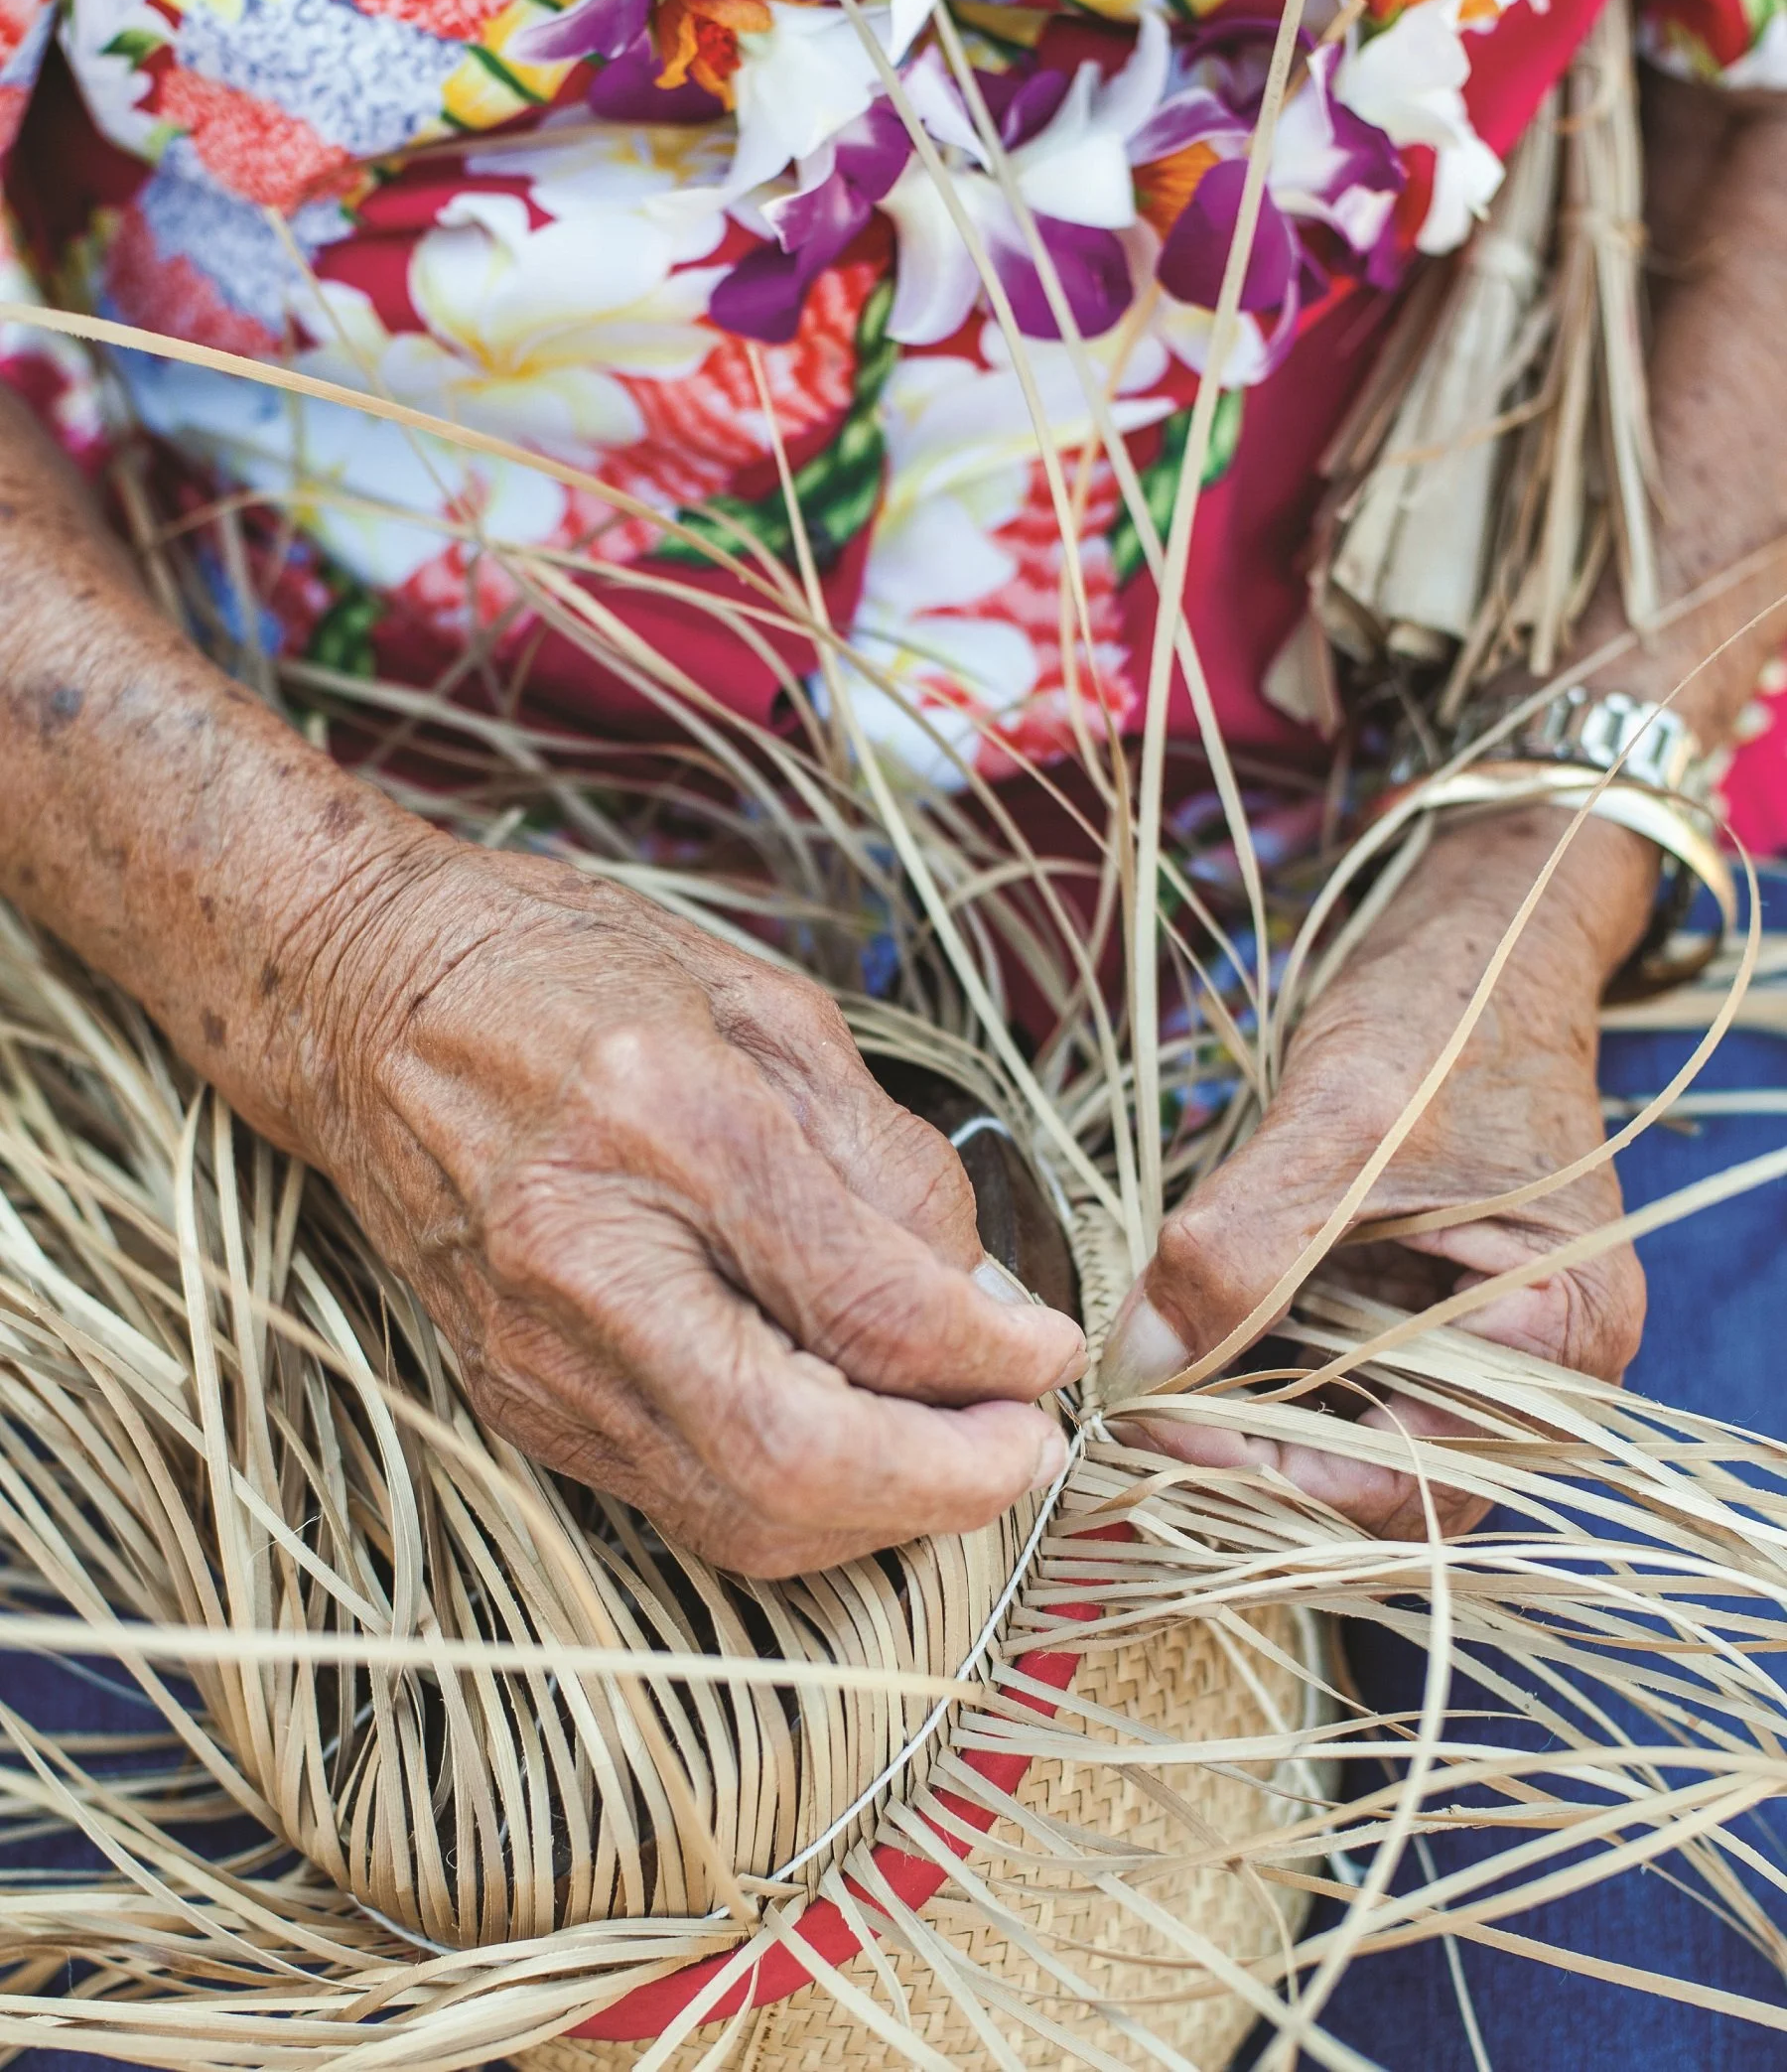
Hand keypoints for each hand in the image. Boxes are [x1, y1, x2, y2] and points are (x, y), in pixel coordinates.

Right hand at [281, 842, 1083, 1576]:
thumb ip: (885, 1164)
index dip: (988, 1357)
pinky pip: (678, 1498)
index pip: (859, 1303)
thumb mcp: (763, 1009)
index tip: (1053, 1356)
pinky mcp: (511, 1399)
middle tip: (1029, 1451)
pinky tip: (855, 1450)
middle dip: (944, 1486)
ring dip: (877, 1516)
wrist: (361, 996)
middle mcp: (581, 1256)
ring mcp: (531, 1348)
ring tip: (962, 1458)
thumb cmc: (571, 970)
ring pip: (734, 1512)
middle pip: (788, 1459)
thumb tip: (989, 1306)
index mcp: (660, 1120)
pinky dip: (792, 1503)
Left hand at [1101, 810, 1655, 1536]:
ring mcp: (1491, 1351)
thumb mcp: (1341, 1126)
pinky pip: (1346, 1391)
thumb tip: (1141, 1367)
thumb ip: (1246, 1250)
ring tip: (1147, 1398)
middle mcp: (1544, 1372)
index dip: (1268, 1470)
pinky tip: (1190, 1355)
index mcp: (1561, 1335)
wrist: (1484, 939)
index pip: (1406, 1479)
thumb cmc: (1447, 1013)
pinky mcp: (1432, 1319)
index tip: (1152, 1423)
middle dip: (1251, 1470)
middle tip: (1131, 1427)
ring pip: (1356, 1451)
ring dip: (1249, 1436)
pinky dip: (1265, 1386)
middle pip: (1384, 1491)